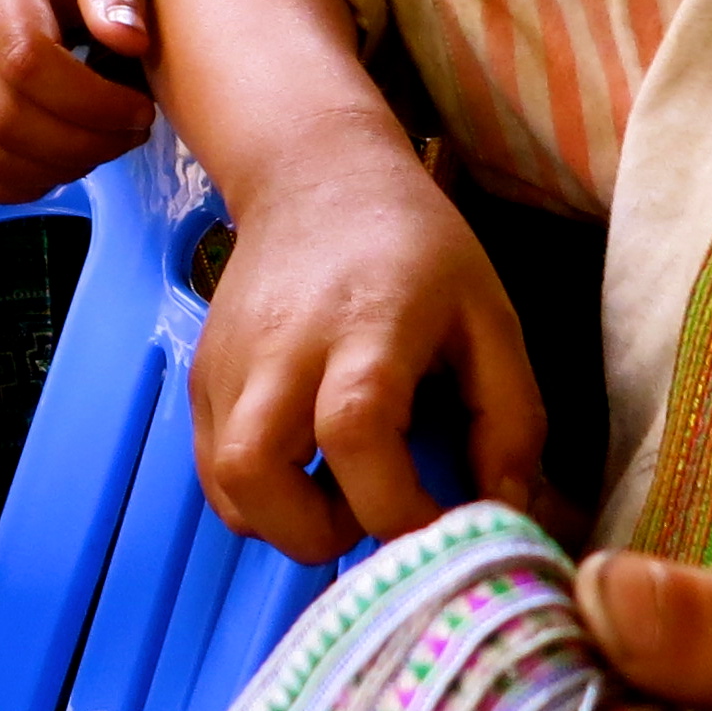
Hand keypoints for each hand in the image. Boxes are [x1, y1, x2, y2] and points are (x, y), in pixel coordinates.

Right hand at [0, 0, 155, 201]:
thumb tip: (130, 41)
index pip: (27, 61)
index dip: (91, 101)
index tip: (142, 108)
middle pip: (5, 119)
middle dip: (84, 143)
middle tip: (134, 132)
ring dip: (58, 169)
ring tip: (105, 145)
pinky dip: (21, 186)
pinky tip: (65, 163)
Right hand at [193, 114, 544, 561]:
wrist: (317, 177)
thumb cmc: (417, 251)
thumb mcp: (490, 317)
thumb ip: (510, 419)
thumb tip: (505, 512)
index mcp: (365, 326)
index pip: (357, 436)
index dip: (400, 510)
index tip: (442, 528)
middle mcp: (280, 350)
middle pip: (257, 475)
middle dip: (321, 533)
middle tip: (374, 509)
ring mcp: (228, 367)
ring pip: (227, 489)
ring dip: (285, 523)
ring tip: (341, 490)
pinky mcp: (201, 379)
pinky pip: (214, 473)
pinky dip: (261, 499)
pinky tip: (309, 468)